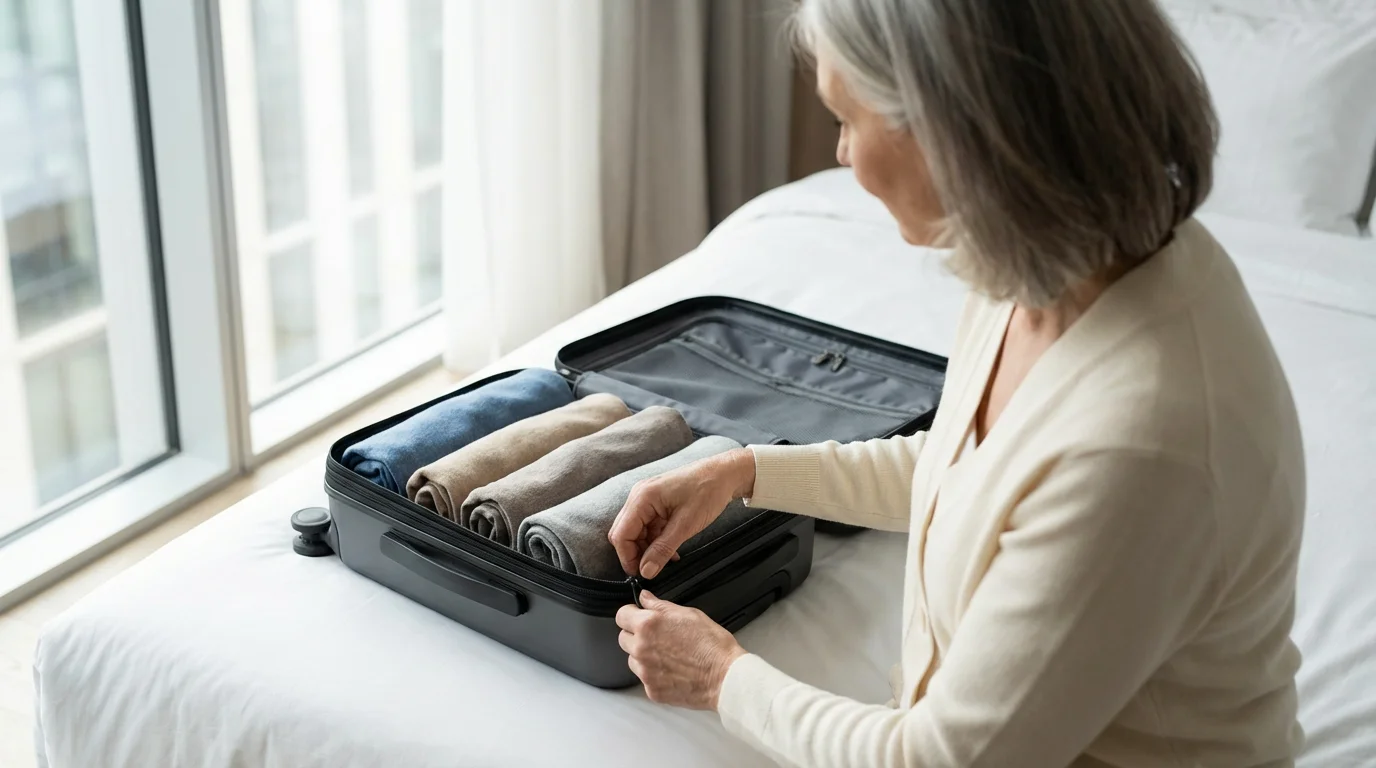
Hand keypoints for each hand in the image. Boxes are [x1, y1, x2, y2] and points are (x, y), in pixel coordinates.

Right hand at [608, 448, 755, 578]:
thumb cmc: (708, 491)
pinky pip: (648, 526)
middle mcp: (639, 496)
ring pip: (636, 531)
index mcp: (642, 498)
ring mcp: (647, 499)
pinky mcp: (656, 503)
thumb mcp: (686, 525)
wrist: (724, 474)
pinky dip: (655, 540)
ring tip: (665, 560)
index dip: (627, 557)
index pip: (621, 534)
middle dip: (635, 553)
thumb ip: (663, 549)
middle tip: (651, 570)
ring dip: (647, 548)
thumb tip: (646, 571)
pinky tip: (669, 550)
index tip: (640, 575)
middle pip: (624, 533)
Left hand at [616, 591, 746, 709]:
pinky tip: (673, 671)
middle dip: (636, 635)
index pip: (621, 615)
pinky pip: (644, 678)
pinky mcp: (651, 690)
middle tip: (657, 637)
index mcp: (648, 625)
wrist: (725, 677)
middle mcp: (641, 648)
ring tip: (668, 656)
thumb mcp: (689, 614)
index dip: (631, 614)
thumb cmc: (712, 645)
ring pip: (633, 659)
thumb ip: (661, 606)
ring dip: (643, 656)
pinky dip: (654, 675)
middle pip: (623, 638)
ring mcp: (645, 671)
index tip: (638, 616)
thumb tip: (645, 598)